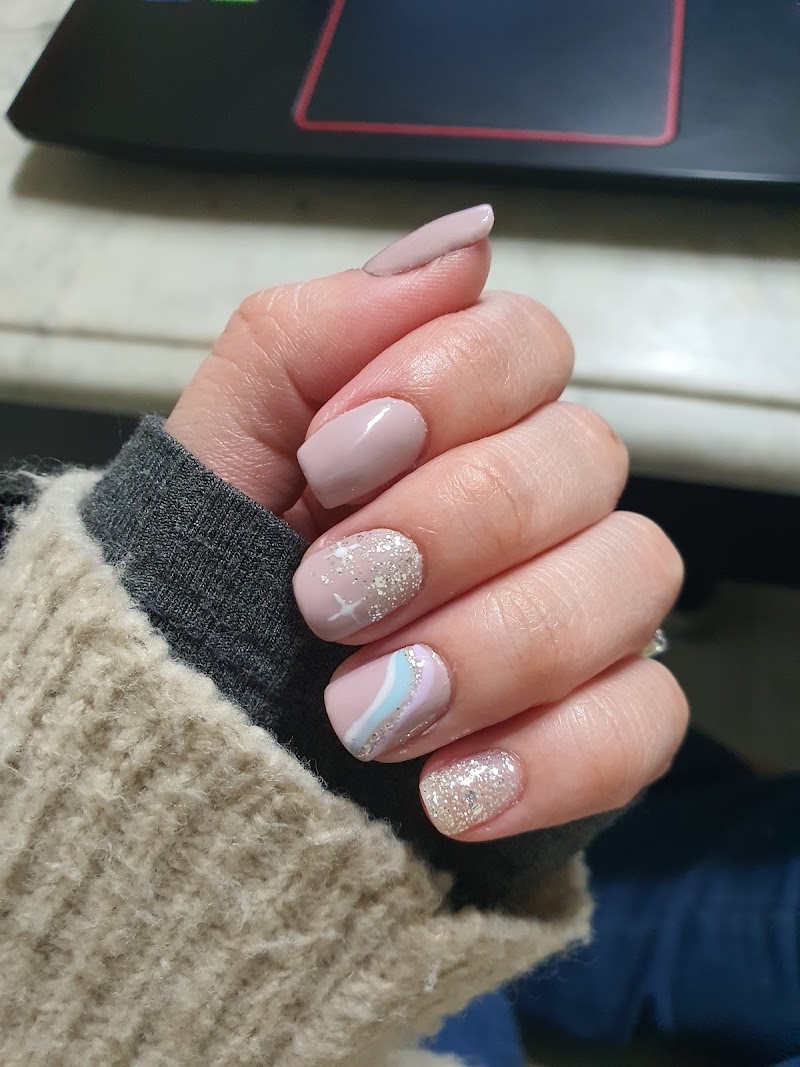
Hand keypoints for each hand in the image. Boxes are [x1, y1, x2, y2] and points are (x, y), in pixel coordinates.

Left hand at [166, 206, 686, 840]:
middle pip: (585, 459)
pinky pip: (645, 720)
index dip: (446, 385)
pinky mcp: (595, 725)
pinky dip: (554, 757)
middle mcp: (538, 504)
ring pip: (633, 580)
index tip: (332, 459)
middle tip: (329, 599)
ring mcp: (580, 612)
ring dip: (495, 645)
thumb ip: (306, 338)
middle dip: (454, 525)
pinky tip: (448, 792)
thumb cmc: (209, 585)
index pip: (526, 344)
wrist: (195, 744)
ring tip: (363, 714)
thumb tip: (460, 242)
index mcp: (453, 423)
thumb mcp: (216, 459)